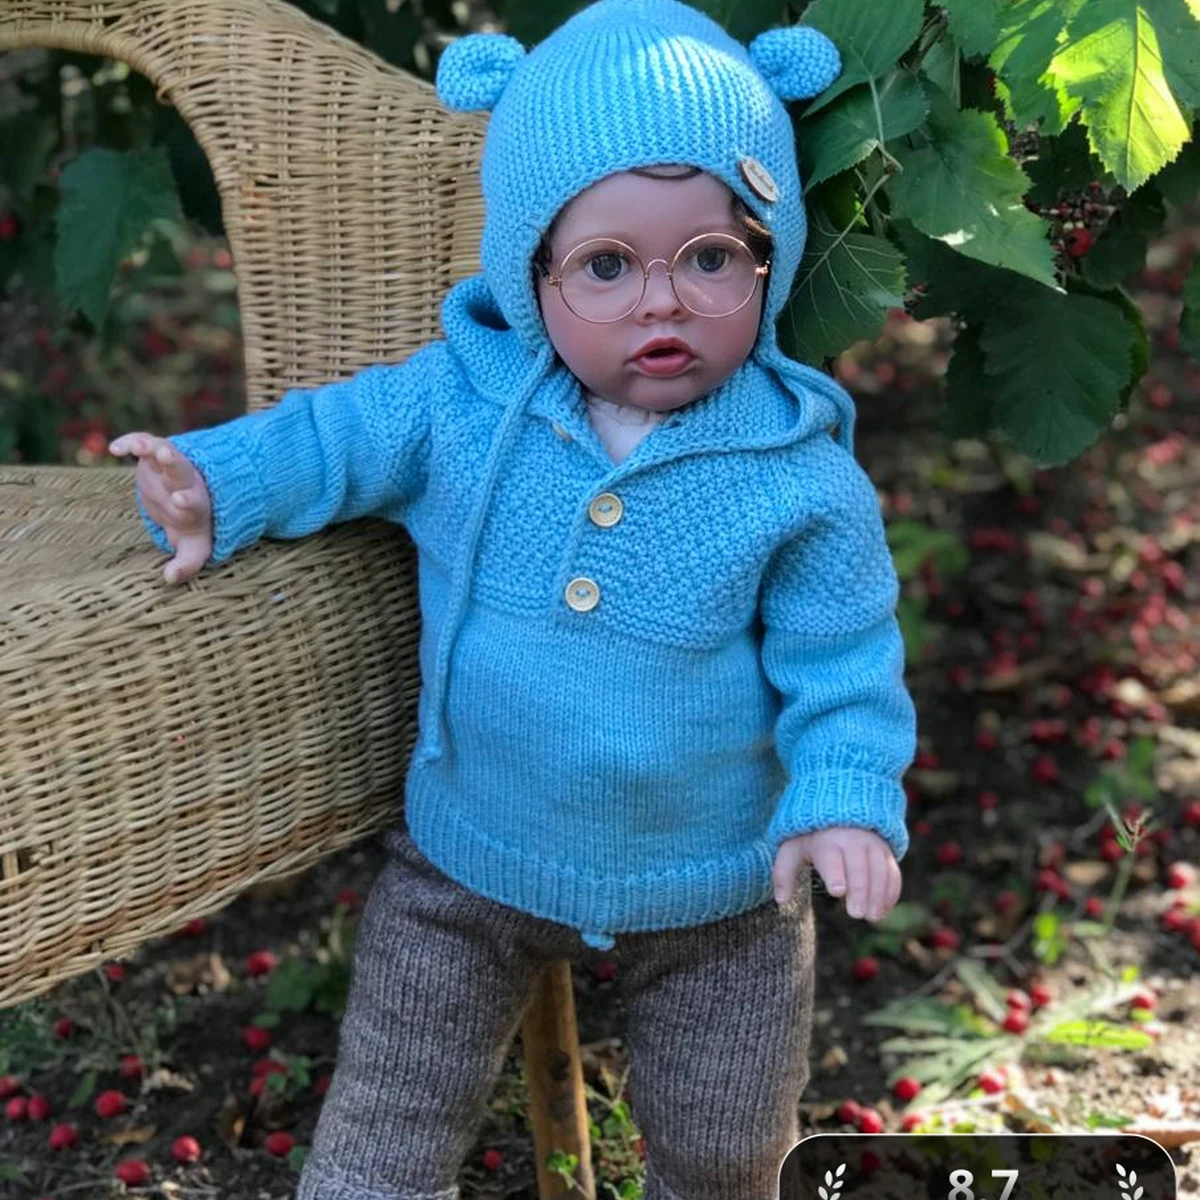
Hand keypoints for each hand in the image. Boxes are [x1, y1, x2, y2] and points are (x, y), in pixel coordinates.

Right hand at [108, 432, 212, 583]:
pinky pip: (143, 442)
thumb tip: (169, 579)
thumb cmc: (191, 524)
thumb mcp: (194, 546)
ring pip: (161, 451)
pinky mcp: (153, 455)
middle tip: (167, 454)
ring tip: (138, 445)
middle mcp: (182, 481)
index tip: (180, 499)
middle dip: (173, 462)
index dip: (187, 500)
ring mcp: (167, 466)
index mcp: (195, 503)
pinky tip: (115, 448)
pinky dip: (131, 441)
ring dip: (150, 446)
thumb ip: (186, 564)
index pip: (193, 501)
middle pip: (179, 469)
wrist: (192, 493)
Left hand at [772, 827, 900, 922]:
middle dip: (859, 890)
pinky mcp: (886, 854)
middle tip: (856, 914)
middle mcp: (852, 841)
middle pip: (859, 866)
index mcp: (826, 841)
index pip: (831, 857)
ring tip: (872, 917)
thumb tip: (780, 900)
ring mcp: (872, 846)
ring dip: (878, 894)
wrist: (841, 816)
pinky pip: (892, 873)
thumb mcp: (792, 850)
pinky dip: (890, 892)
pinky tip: (883, 911)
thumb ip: (783, 873)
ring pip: (879, 870)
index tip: (837, 891)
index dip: (836, 873)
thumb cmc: (812, 840)